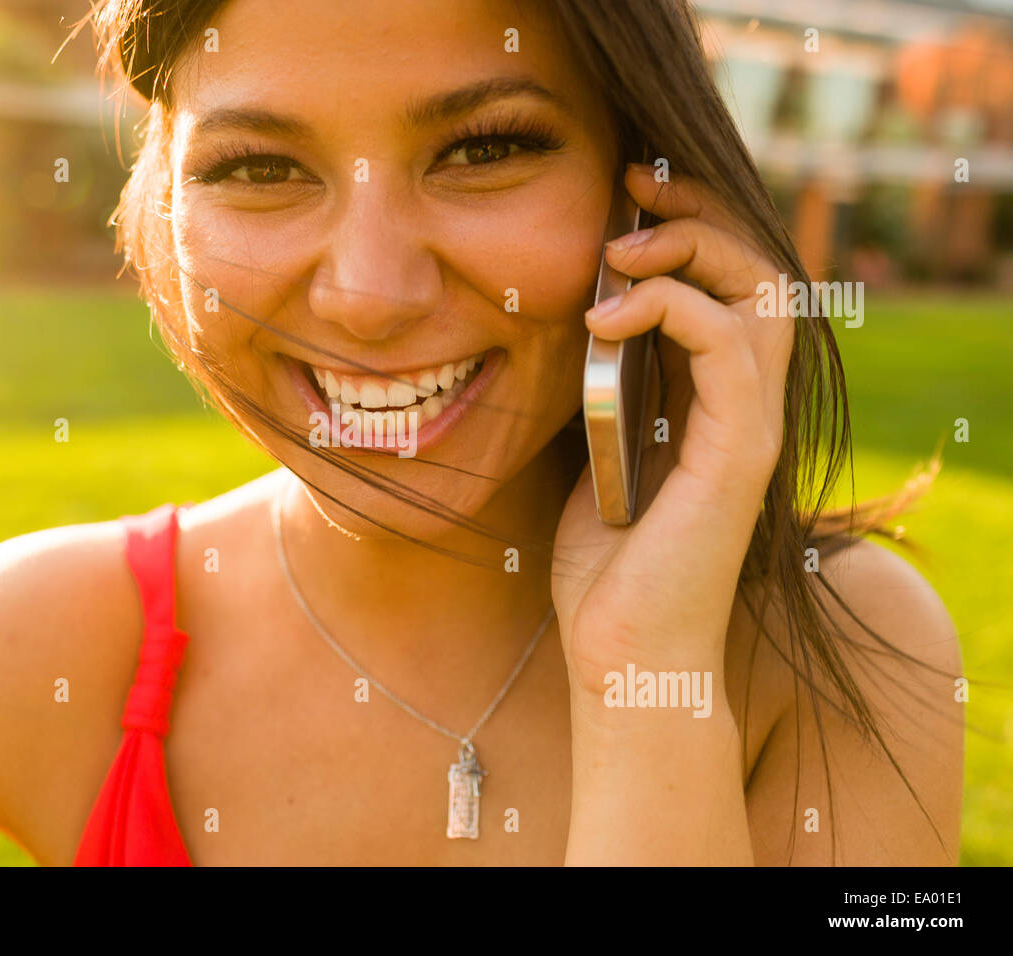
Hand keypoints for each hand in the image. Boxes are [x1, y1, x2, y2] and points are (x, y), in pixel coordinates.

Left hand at [551, 162, 793, 715]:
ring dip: (691, 251)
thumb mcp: (588, 450)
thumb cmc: (602, 563)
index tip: (623, 196)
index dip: (686, 226)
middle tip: (631, 191)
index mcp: (708, 398)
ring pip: (762, 292)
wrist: (622, 650)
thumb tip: (563, 318)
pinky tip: (605, 317)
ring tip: (618, 253)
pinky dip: (671, 309)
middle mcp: (743, 404)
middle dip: (697, 215)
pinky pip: (730, 346)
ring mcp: (749, 426)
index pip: (727, 283)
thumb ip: (598, 387)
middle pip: (759, 268)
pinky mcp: (740, 453)